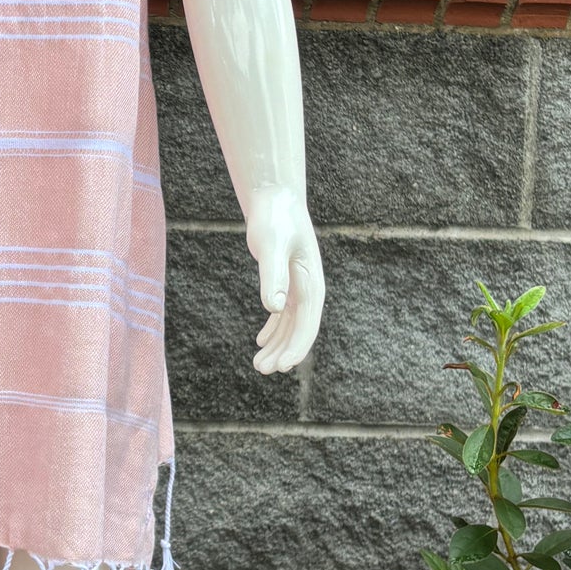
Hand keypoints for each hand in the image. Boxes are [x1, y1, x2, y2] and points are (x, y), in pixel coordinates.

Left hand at [246, 185, 323, 375]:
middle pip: (299, 330)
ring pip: (290, 325)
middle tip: (263, 369)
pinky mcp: (286, 283)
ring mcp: (299, 287)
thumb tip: (275, 308)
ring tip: (258, 364)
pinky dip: (273, 329)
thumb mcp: (272, 246)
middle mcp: (309, 290)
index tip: (283, 366)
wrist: (275, 200)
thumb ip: (273, 276)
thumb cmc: (275, 220)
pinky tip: (261, 341)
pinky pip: (283, 314)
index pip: (307, 324)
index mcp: (312, 284)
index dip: (297, 347)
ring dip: (276, 345)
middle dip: (284, 352)